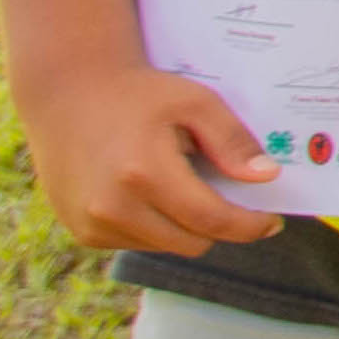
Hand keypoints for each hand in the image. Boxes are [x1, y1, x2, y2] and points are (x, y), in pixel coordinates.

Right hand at [24, 58, 284, 255]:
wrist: (67, 92)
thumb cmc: (138, 94)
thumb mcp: (195, 103)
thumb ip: (232, 142)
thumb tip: (267, 177)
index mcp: (145, 174)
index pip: (212, 220)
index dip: (249, 226)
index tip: (271, 222)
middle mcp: (113, 207)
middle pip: (192, 242)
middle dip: (218, 224)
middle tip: (228, 196)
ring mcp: (92, 223)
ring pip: (166, 246)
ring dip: (184, 227)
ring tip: (180, 184)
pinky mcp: (81, 231)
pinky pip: (137, 243)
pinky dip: (154, 226)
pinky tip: (148, 191)